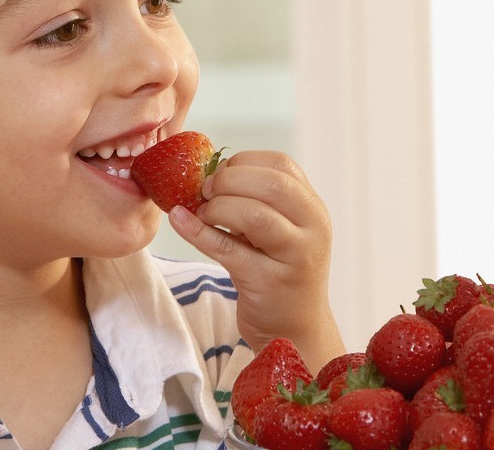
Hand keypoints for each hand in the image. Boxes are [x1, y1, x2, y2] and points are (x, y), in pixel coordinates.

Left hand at [169, 150, 344, 372]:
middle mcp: (313, 229)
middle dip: (229, 179)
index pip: (282, 165)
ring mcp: (296, 257)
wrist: (294, 331)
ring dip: (218, 206)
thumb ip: (255, 201)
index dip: (244, 161)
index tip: (218, 171)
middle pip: (272, 184)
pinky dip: (199, 232)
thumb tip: (206, 173)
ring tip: (201, 212)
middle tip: (204, 190)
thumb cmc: (278, 271)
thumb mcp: (280, 230)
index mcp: (313, 208)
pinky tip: (181, 221)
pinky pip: (228, 250)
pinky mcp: (269, 283)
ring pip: (255, 215)